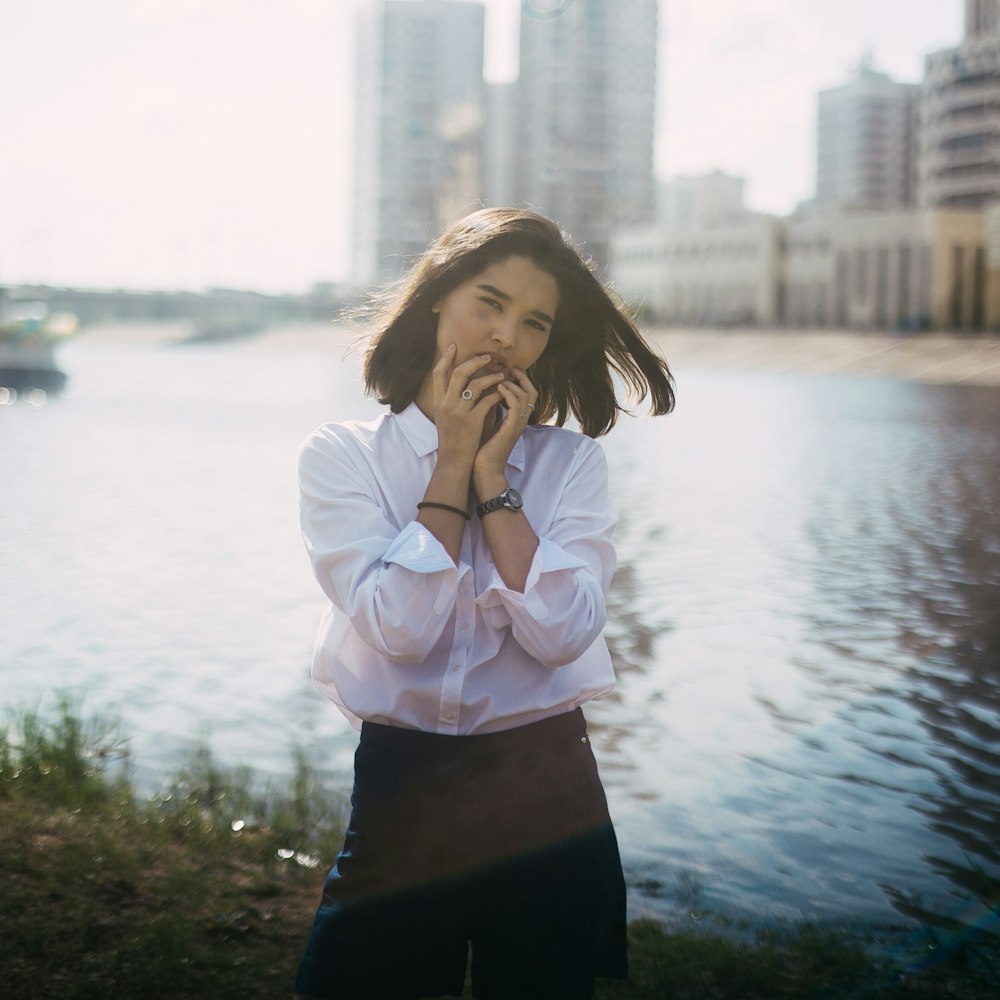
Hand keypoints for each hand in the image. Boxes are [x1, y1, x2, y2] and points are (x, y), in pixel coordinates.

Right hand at [430, 345, 505, 464]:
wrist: (453, 461)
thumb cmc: (451, 439)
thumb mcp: (444, 416)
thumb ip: (449, 399)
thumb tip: (460, 380)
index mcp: (438, 401)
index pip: (438, 373)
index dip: (446, 357)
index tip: (454, 346)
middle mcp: (446, 404)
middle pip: (458, 373)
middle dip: (474, 362)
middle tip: (487, 357)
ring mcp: (458, 413)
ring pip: (475, 385)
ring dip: (491, 377)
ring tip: (502, 376)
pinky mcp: (472, 422)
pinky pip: (488, 401)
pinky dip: (497, 394)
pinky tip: (504, 392)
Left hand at [473, 366, 536, 487]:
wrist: (482, 470)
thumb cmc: (481, 448)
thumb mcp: (485, 422)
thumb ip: (487, 407)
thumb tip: (479, 389)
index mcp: (514, 418)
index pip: (526, 393)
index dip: (519, 379)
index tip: (506, 368)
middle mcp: (519, 420)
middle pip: (532, 392)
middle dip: (522, 377)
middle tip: (508, 367)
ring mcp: (517, 425)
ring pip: (527, 397)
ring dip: (514, 384)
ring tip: (499, 378)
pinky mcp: (511, 430)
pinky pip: (517, 407)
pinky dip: (509, 394)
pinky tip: (498, 388)